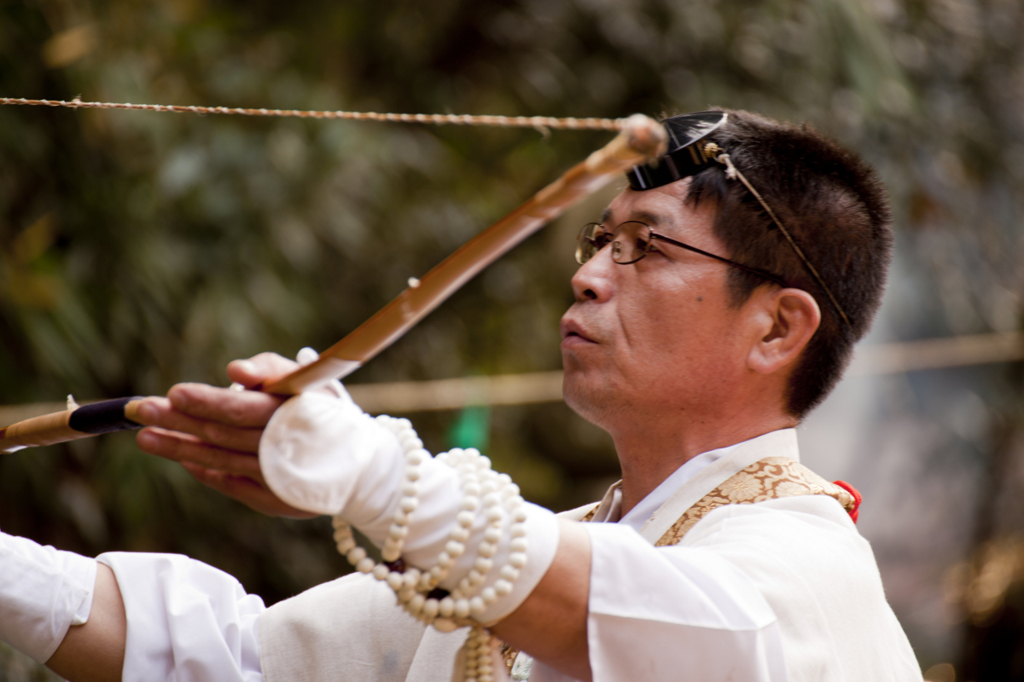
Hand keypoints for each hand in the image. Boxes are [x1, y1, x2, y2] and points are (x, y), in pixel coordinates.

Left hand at [133, 352, 316, 518]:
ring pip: (221, 462)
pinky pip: (232, 486)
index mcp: (296, 413)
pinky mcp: (276, 502)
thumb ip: (269, 369)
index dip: (207, 401)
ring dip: (181, 450)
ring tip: (146, 436)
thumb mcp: (306, 380)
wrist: (362, 463)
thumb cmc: (324, 409)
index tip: (174, 392)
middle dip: (179, 422)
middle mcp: (287, 450)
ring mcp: (280, 480)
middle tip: (141, 410)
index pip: (242, 408)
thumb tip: (233, 371)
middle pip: (223, 435)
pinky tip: (184, 459)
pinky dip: (207, 473)